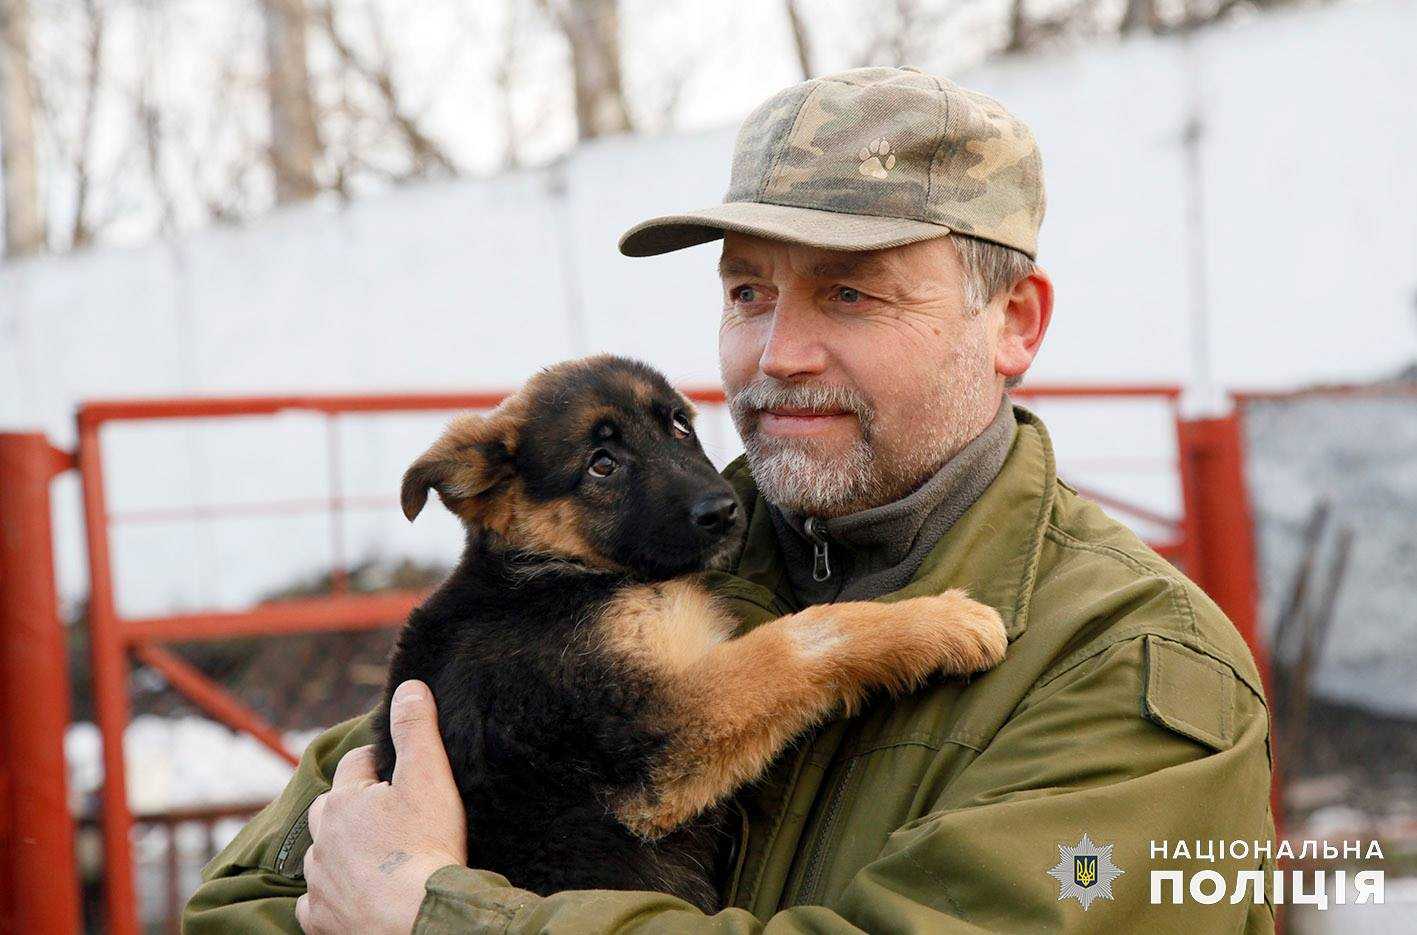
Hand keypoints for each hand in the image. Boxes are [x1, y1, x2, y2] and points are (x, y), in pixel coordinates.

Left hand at [296, 680, 466, 933]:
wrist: (417, 919)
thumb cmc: (425, 847)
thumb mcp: (428, 776)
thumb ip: (416, 729)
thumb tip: (408, 685)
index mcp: (344, 801)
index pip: (355, 764)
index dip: (378, 763)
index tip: (398, 770)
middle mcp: (322, 839)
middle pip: (330, 809)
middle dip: (351, 806)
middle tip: (385, 813)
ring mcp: (319, 882)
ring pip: (321, 856)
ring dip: (339, 852)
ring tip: (372, 857)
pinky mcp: (322, 920)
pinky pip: (315, 903)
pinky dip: (330, 897)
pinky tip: (350, 896)